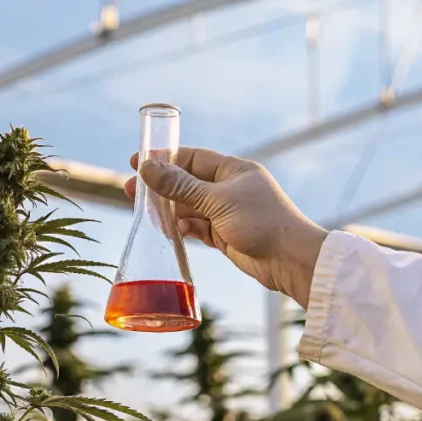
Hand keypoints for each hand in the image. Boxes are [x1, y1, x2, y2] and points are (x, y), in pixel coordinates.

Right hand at [125, 148, 327, 307]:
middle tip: (131, 191)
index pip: (192, 158)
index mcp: (234, 170)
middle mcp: (230, 189)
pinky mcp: (226, 236)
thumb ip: (181, 186)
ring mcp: (228, 213)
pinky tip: (170, 230)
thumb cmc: (261, 222)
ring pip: (190, 207)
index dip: (165, 158)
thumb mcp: (216, 201)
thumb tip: (148, 168)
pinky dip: (184, 228)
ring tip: (145, 213)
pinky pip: (198, 228)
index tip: (138, 161)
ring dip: (170, 210)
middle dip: (161, 187)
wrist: (291, 260)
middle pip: (187, 183)